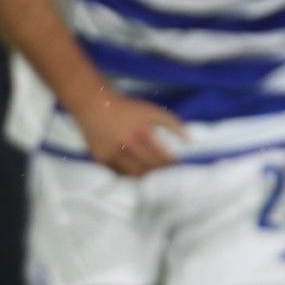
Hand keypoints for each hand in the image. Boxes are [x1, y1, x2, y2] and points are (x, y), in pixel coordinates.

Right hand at [72, 90, 187, 175]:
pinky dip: (129, 176)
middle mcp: (127, 145)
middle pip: (149, 168)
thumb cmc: (127, 109)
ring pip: (134, 174)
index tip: (179, 168)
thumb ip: (172, 123)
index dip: (172, 165)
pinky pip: (119, 173)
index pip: (162, 157)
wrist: (95, 106)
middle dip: (161, 173)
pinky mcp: (101, 159)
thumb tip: (189, 139)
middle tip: (169, 177)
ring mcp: (113, 154)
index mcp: (142, 132)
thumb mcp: (152, 111)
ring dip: (147, 178)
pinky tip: (137, 175)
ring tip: (155, 178)